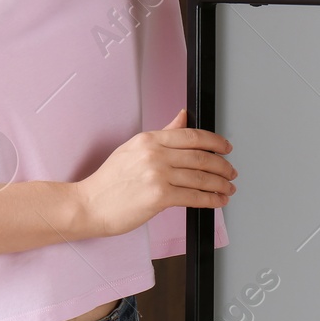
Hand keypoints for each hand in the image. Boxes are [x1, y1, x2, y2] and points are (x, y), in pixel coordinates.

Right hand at [75, 109, 236, 237]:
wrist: (88, 204)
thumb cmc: (108, 181)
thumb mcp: (133, 149)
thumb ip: (163, 134)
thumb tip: (182, 116)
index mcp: (149, 139)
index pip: (191, 135)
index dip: (214, 142)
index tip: (225, 147)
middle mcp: (155, 154)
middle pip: (200, 156)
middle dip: (221, 165)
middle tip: (231, 171)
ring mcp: (157, 175)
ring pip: (200, 177)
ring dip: (220, 184)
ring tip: (228, 188)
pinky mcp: (159, 197)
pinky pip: (193, 197)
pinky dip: (210, 200)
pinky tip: (217, 201)